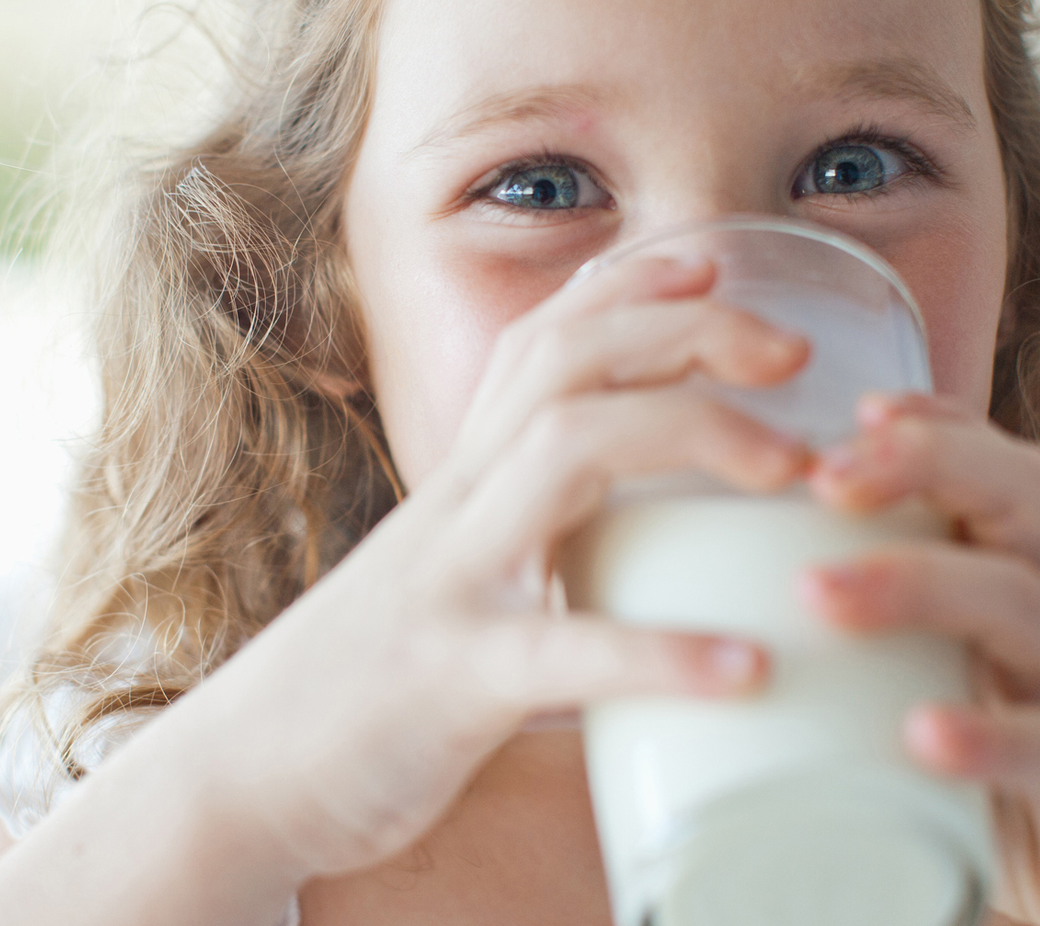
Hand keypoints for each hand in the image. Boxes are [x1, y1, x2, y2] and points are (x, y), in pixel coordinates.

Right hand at [148, 252, 809, 883]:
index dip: (627, 287)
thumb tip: (637, 555)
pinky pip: (561, 650)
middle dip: (684, 331)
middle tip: (795, 351)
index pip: (539, 343)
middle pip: (564, 363)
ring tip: (793, 471)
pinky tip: (747, 667)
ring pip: (564, 451)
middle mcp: (454, 509)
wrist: (244, 775)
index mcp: (462, 485)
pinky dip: (659, 652)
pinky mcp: (451, 680)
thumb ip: (526, 546)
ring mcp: (449, 584)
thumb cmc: (366, 685)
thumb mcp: (448, 583)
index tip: (715, 263)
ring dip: (691, 435)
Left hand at [803, 393, 1039, 925]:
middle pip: (1014, 500)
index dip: (935, 426)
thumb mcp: (960, 680)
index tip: (855, 409)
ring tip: (820, 592)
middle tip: (823, 477)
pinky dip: (989, 736)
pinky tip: (923, 733)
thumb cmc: (1029, 768)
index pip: (995, 471)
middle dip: (922, 466)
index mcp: (1022, 584)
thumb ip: (882, 639)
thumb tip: (729, 618)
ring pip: (1020, 605)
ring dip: (916, 586)